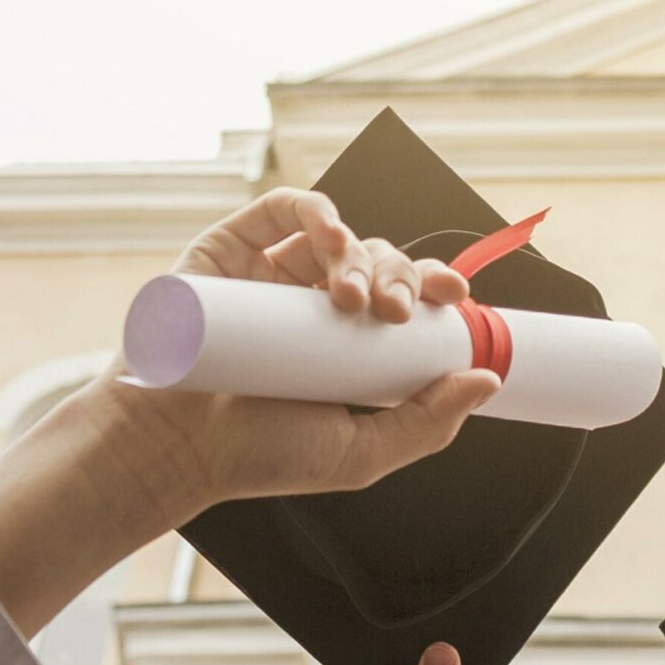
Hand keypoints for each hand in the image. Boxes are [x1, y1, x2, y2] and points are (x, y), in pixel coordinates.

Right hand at [112, 187, 499, 517]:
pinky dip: (319, 210)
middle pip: (381, 264)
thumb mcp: (362, 452)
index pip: (408, 300)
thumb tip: (488, 378)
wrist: (176, 449)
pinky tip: (332, 235)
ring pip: (341, 238)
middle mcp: (316, 303)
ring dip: (363, 255)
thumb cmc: (260, 456)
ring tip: (351, 299)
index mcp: (352, 344)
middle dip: (402, 278)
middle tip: (395, 314)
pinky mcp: (235, 248)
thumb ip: (429, 421)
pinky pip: (285, 209)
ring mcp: (276, 273)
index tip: (455, 299)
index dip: (436, 290)